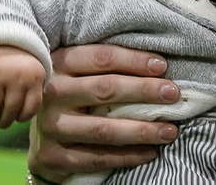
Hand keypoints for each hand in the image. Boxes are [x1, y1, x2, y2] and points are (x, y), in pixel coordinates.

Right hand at [0, 46, 45, 128]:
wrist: (3, 44)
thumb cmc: (22, 68)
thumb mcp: (36, 76)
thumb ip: (35, 94)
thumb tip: (25, 117)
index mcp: (34, 78)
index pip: (31, 107)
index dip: (24, 117)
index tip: (18, 119)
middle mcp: (17, 76)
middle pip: (11, 109)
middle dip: (6, 121)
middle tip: (3, 124)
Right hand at [27, 44, 180, 182]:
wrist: (42, 130)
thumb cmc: (74, 92)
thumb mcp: (81, 70)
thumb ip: (109, 63)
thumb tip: (159, 65)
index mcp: (61, 63)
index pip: (102, 58)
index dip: (135, 60)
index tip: (162, 66)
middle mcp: (53, 93)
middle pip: (105, 90)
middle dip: (144, 91)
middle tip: (173, 94)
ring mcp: (51, 126)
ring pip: (104, 129)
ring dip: (142, 131)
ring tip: (170, 131)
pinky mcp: (52, 156)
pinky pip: (96, 158)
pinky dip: (126, 157)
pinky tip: (149, 152)